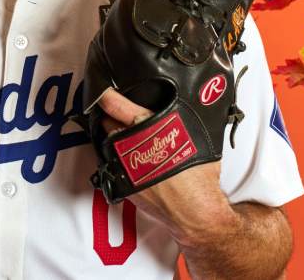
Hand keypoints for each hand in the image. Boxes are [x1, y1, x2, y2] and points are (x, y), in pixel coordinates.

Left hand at [97, 89, 238, 246]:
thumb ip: (181, 122)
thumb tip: (179, 111)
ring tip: (123, 136)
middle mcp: (132, 147)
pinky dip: (117, 158)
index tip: (103, 92)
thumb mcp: (196, 138)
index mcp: (151, 131)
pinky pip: (112, 164)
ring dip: (113, 138)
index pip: (120, 109)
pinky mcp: (122, 184)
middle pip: (110, 125)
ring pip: (108, 144)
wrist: (195, 212)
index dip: (109, 98)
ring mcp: (124, 167)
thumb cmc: (200, 177)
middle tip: (118, 115)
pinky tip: (128, 158)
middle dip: (112, 118)